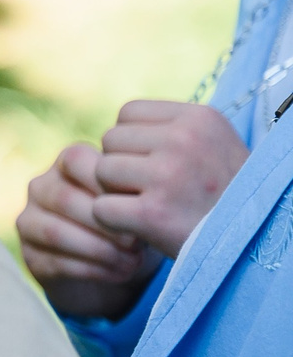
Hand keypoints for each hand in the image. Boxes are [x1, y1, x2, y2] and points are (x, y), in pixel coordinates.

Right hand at [18, 140, 161, 321]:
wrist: (114, 266)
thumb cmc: (133, 223)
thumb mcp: (139, 201)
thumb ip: (137, 190)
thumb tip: (152, 196)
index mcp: (67, 164)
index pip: (75, 159)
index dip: (106, 182)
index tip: (141, 206)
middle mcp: (41, 188)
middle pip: (63, 198)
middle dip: (105, 223)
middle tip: (138, 242)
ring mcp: (30, 221)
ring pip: (55, 231)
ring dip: (100, 249)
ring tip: (133, 262)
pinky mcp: (30, 256)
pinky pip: (56, 262)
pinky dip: (94, 270)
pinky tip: (121, 274)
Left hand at [89, 100, 245, 257]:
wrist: (255, 245)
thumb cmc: (225, 195)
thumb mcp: (213, 145)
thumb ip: (172, 129)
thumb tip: (119, 126)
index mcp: (199, 118)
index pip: (128, 112)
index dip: (131, 140)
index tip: (152, 161)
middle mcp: (184, 139)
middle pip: (111, 139)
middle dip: (121, 165)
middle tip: (149, 188)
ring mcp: (168, 175)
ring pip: (101, 170)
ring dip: (115, 192)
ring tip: (147, 205)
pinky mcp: (153, 213)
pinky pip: (101, 208)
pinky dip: (112, 221)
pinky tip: (138, 226)